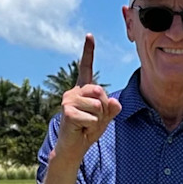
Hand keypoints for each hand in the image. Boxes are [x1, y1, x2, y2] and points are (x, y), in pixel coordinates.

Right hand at [58, 34, 120, 155]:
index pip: (86, 67)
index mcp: (82, 89)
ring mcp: (68, 101)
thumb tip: (115, 102)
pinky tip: (81, 129)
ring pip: (97, 105)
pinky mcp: (67, 112)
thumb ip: (112, 108)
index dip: (88, 51)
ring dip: (98, 119)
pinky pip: (92, 117)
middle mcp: (73, 91)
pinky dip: (91, 127)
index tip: (89, 35)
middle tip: (93, 119)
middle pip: (100, 91)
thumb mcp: (105, 117)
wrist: (73, 148)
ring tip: (86, 125)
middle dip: (103, 108)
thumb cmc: (88, 130)